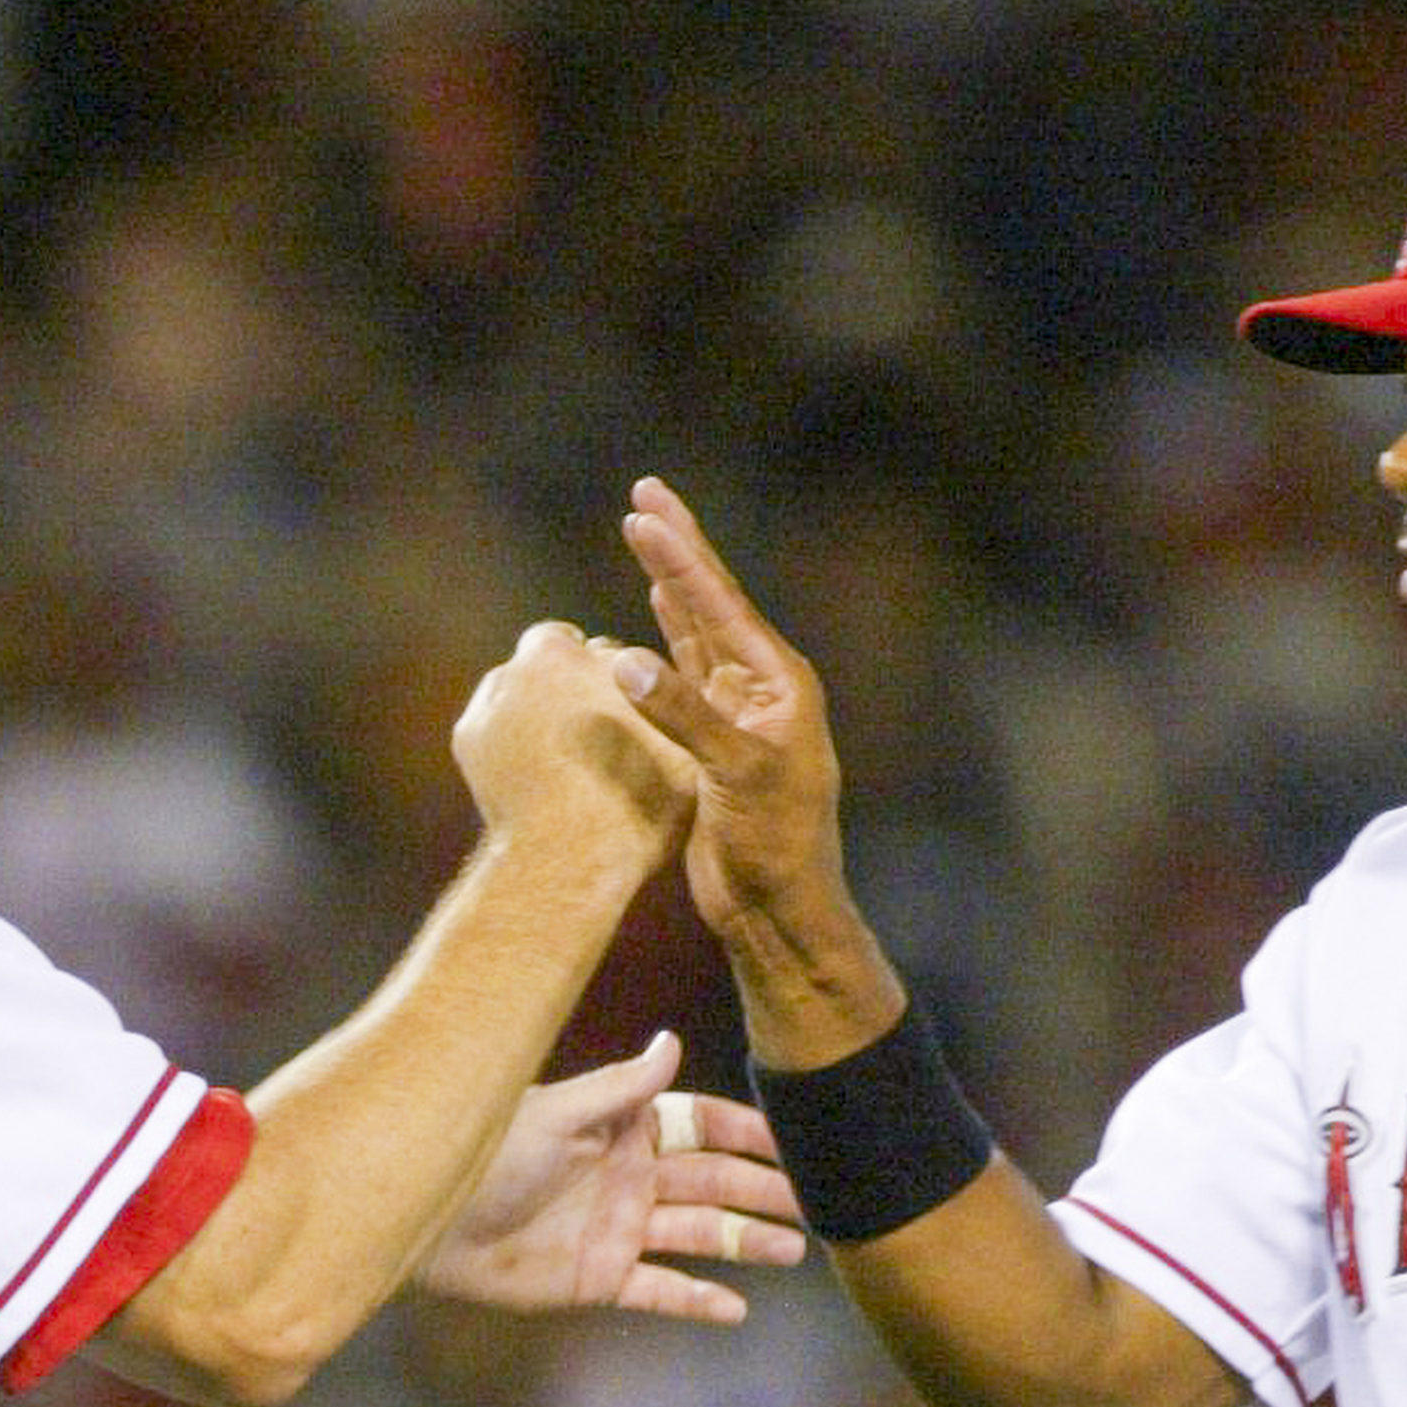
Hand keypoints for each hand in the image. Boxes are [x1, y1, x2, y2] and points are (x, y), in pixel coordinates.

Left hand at [413, 1030, 807, 1321]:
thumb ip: (621, 1089)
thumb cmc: (484, 1154)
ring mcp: (617, 1231)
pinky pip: (659, 1290)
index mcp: (619, 1130)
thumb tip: (672, 1042)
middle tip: (813, 1204)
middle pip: (711, 1183)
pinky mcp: (599, 1280)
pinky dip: (697, 1300)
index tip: (788, 1143)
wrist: (426, 1222)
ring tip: (792, 1250)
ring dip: (745, 1243)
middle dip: (760, 1191)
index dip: (742, 1133)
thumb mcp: (557, 1112)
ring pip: (698, 1237)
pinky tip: (736, 1309)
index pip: (697, 1125)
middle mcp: (627, 1179)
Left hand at [452, 620, 697, 863]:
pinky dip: (507, 745)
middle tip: (592, 740)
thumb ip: (675, 708)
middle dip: (568, 690)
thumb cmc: (636, 808)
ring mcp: (494, 697)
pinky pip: (493, 728)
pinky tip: (531, 779)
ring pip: (519, 693)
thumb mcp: (683, 752)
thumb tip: (676, 692)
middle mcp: (534, 662)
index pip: (601, 653)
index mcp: (590, 655)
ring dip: (536, 715)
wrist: (568, 862)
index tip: (621, 716)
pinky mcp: (468, 734)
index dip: (613, 684)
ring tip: (562, 766)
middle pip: (553, 663)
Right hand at [611, 480, 893, 1055]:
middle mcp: (763, 688)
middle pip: (711, 604)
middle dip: (677, 551)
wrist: (780, 910)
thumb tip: (625, 663)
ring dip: (670, 588)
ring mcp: (738, 716)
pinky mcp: (714, 747)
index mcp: (781, 682)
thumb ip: (685, 717)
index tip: (643, 509)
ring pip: (696, 636)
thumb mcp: (737, 775)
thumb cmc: (777, 845)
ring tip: (648, 538)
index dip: (680, 555)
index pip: (720, 604)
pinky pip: (686, 678)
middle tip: (645, 495)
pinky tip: (655, 615)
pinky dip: (666, 642)